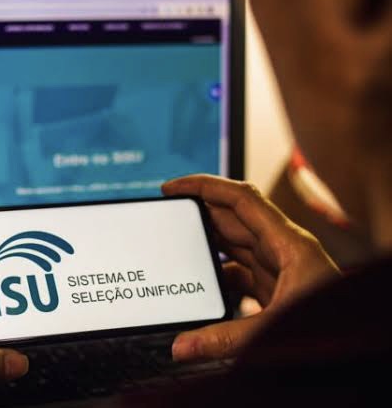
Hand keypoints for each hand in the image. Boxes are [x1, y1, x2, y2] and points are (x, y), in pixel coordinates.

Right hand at [162, 175, 340, 361]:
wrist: (364, 346)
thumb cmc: (338, 328)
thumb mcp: (277, 331)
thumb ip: (225, 339)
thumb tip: (182, 346)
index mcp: (289, 245)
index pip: (241, 199)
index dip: (205, 186)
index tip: (175, 188)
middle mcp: (285, 252)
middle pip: (234, 220)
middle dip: (199, 215)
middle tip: (168, 217)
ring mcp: (282, 271)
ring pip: (237, 247)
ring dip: (208, 245)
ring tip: (178, 247)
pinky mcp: (278, 291)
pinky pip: (242, 274)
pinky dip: (219, 276)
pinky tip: (203, 286)